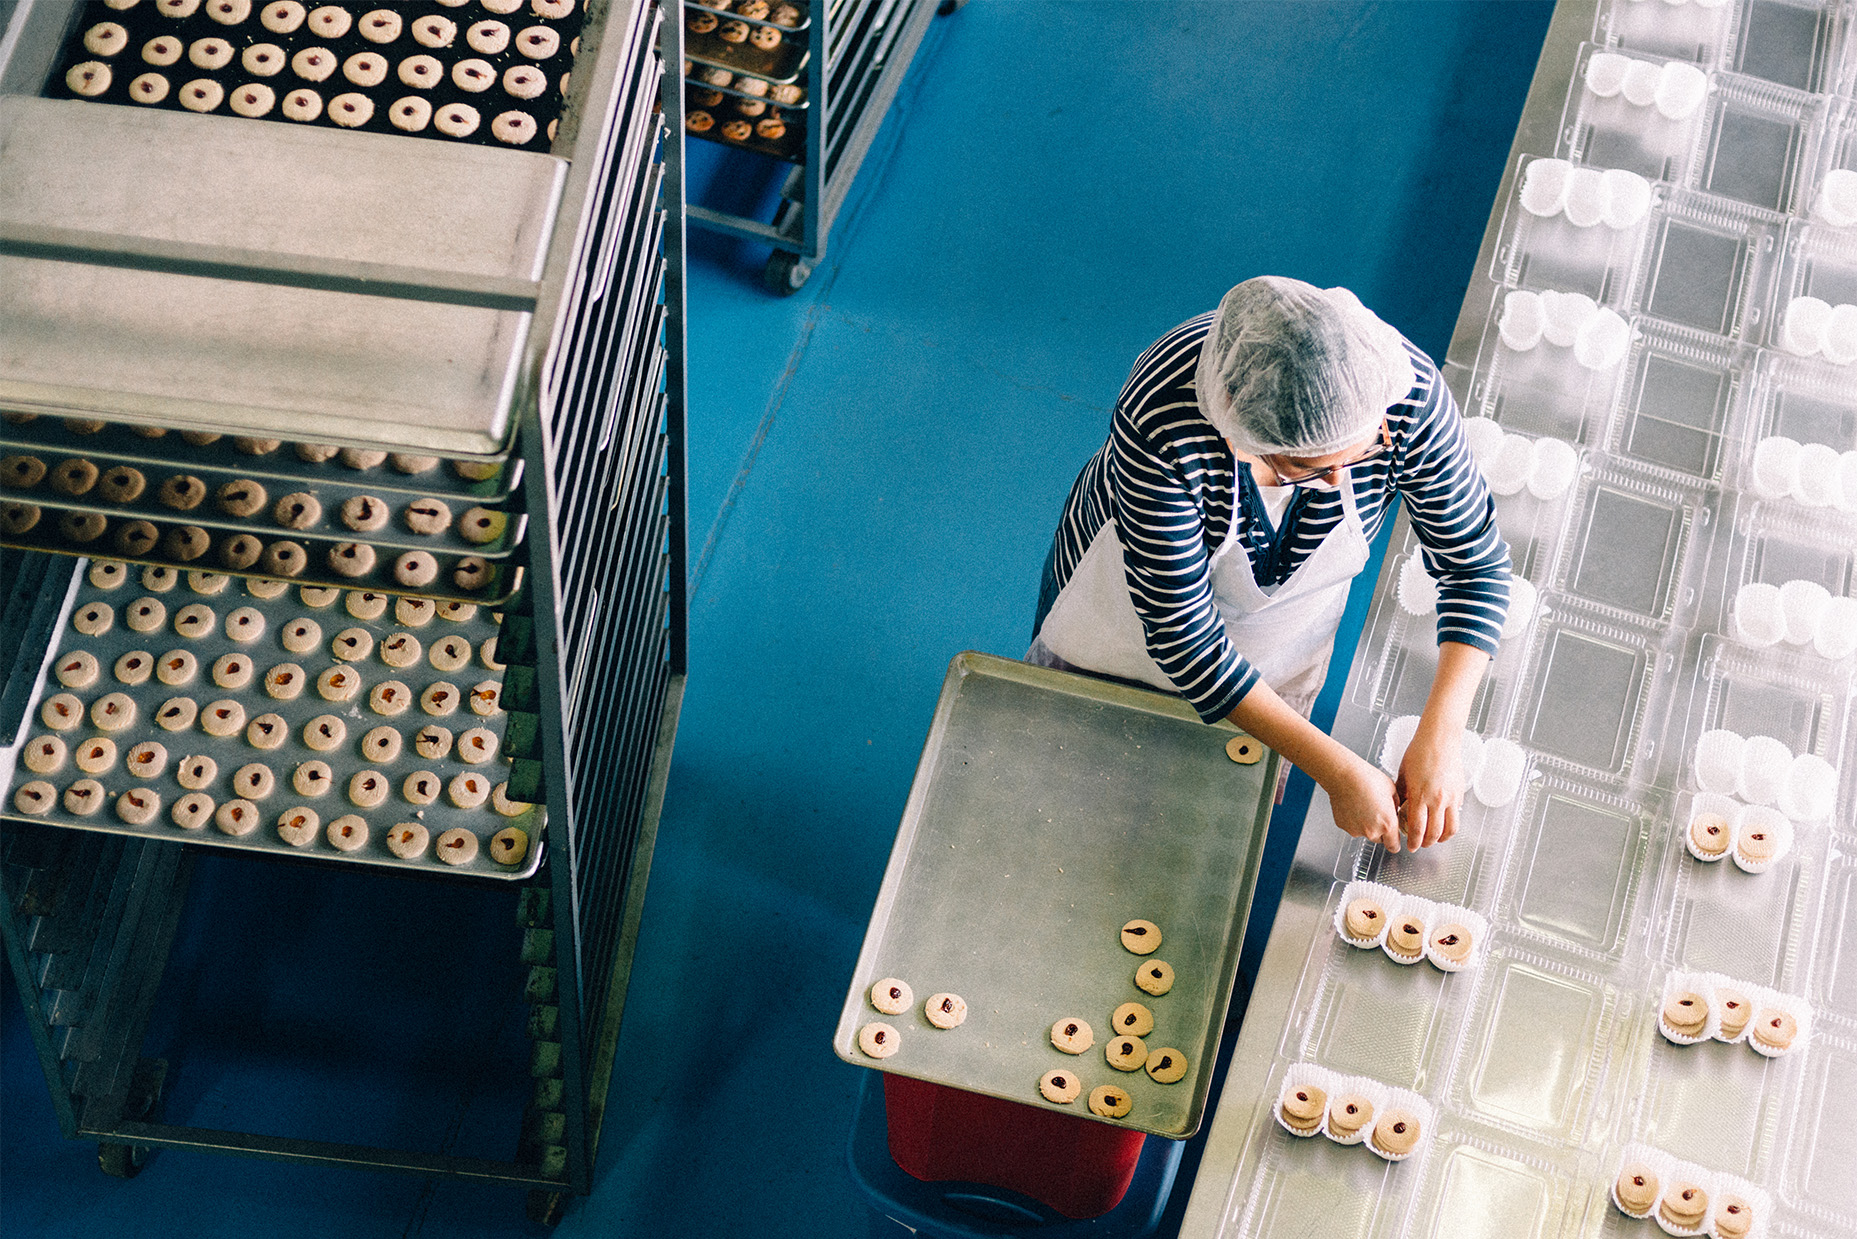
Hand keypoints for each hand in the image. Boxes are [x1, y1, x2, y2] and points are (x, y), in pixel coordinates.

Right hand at [1323, 754, 1402, 852]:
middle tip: (1377, 814)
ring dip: (1366, 825)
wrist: (1344, 775)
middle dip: (1380, 831)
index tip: (1393, 838)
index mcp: (1388, 824)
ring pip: (1365, 833)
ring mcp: (1355, 830)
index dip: (1394, 842)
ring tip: (1364, 806)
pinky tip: (1354, 806)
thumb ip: (1396, 806)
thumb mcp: (1392, 791)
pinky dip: (1354, 820)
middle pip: (1380, 840)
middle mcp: (1372, 831)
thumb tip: (1395, 810)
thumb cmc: (1368, 779)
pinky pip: (1352, 826)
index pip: (1394, 846)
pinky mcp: (1343, 825)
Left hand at [1395, 724, 1465, 849]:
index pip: (1417, 828)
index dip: (1414, 841)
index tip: (1411, 847)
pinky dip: (1450, 824)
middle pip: (1433, 833)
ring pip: (1450, 829)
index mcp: (1419, 795)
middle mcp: (1436, 799)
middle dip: (1426, 843)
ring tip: (1435, 839)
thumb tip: (1399, 807)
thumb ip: (1402, 793)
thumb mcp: (1403, 774)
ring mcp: (1450, 797)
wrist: (1439, 739)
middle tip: (1421, 845)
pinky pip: (1457, 815)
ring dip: (1442, 838)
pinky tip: (1444, 823)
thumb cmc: (1419, 752)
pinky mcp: (1459, 794)